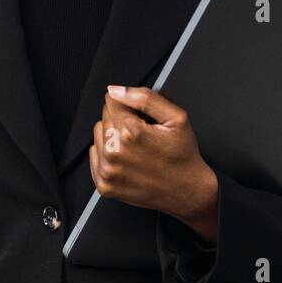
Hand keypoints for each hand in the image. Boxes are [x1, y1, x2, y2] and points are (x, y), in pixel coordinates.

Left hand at [88, 85, 218, 242]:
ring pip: (98, 135)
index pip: (111, 101)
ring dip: (113, 137)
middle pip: (104, 117)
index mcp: (130, 132)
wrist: (187, 191)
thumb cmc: (182, 154)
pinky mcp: (104, 185)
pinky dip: (107, 155)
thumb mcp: (176, 117)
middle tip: (143, 136)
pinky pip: (94, 156)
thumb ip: (145, 98)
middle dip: (121, 121)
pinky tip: (128, 161)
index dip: (129, 106)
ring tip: (136, 149)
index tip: (142, 119)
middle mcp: (114, 152)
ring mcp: (107, 171)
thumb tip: (115, 90)